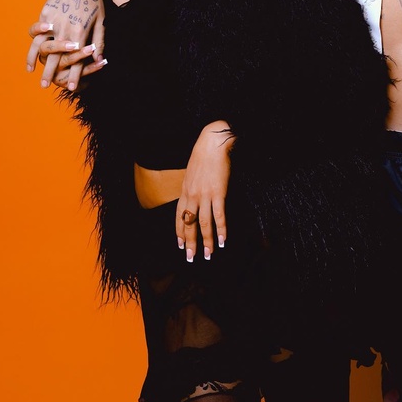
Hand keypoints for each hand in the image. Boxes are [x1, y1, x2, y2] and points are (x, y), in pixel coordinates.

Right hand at [26, 0, 105, 89]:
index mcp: (80, 33)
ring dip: (36, 62)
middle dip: (51, 73)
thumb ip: (99, 42)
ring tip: (33, 74)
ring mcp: (53, 22)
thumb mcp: (102, 23)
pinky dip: (31, 46)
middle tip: (46, 86)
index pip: (76, 60)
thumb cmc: (94, 2)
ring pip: (41, 46)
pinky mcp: (45, 14)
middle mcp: (64, 30)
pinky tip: (28, 58)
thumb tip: (98, 60)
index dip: (73, 75)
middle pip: (55, 57)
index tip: (71, 87)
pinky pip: (35, 34)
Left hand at [176, 120, 233, 261]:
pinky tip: (222, 240)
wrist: (213, 143)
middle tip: (191, 258)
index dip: (180, 232)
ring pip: (204, 223)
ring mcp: (205, 195)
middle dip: (190, 243)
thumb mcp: (191, 173)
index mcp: (185, 191)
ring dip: (206, 241)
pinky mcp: (219, 193)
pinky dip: (221, 230)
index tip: (181, 246)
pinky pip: (219, 215)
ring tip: (208, 255)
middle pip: (190, 224)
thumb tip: (193, 197)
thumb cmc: (204, 155)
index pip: (179, 217)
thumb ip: (191, 187)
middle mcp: (192, 195)